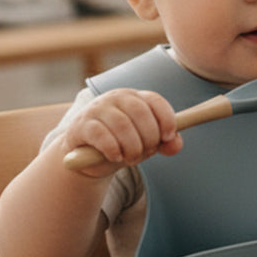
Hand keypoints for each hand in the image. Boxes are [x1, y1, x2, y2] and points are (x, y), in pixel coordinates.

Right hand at [61, 88, 180, 176]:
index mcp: (134, 98)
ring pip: (122, 124)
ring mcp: (96, 109)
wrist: (86, 157)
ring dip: (132, 146)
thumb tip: (175, 144)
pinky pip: (101, 134)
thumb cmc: (122, 144)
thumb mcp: (146, 143)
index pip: (154, 100)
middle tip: (147, 152)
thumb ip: (165, 143)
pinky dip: (112, 148)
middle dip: (149, 136)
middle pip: (140, 112)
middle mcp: (115, 98)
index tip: (168, 137)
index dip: (166, 118)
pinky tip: (116, 156)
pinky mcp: (81, 125)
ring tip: (131, 158)